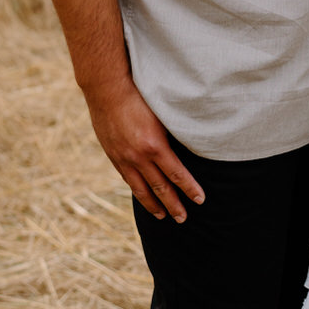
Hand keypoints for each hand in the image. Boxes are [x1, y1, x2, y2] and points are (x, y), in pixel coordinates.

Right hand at [85, 77, 204, 222]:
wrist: (107, 90)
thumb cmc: (139, 95)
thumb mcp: (161, 114)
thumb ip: (172, 133)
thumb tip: (188, 146)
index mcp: (154, 145)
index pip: (177, 173)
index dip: (189, 188)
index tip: (200, 200)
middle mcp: (139, 157)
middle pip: (160, 187)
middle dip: (173, 204)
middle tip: (183, 219)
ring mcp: (124, 158)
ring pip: (141, 188)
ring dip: (153, 204)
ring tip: (162, 216)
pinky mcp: (114, 156)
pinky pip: (128, 179)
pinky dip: (138, 190)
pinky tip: (143, 196)